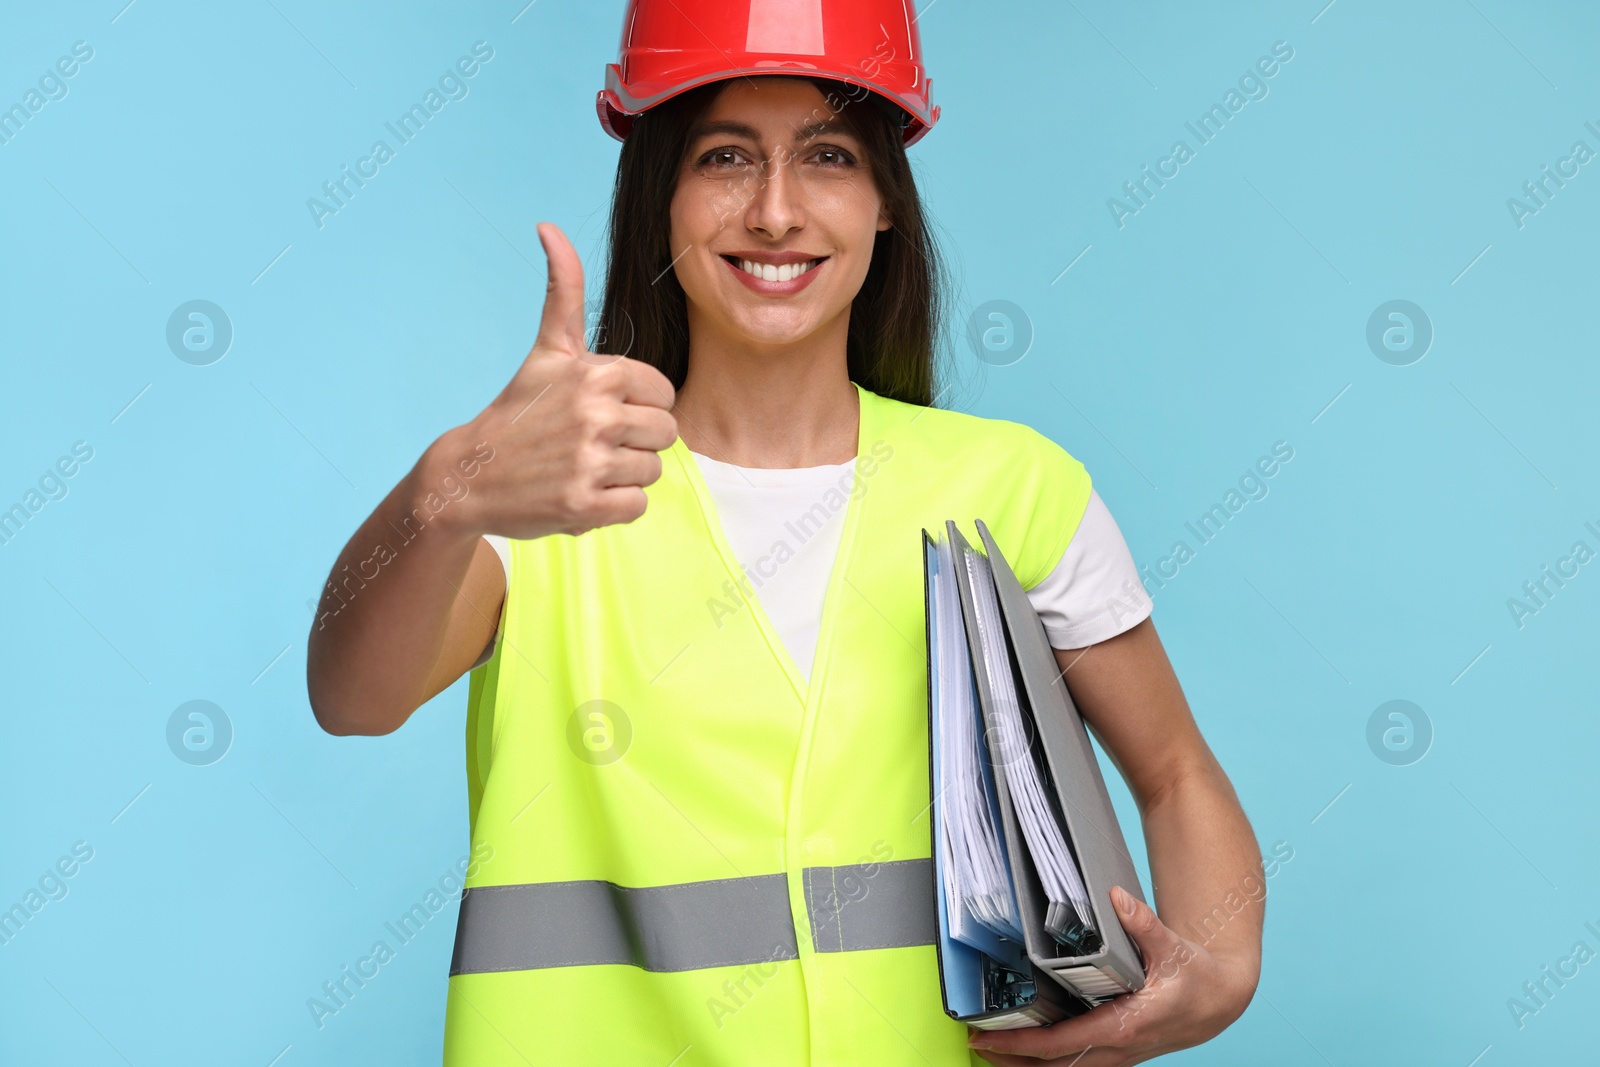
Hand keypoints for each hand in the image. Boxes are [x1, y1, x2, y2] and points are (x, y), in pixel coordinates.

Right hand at [433, 222, 677, 539]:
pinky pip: (637, 506)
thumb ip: (563, 290)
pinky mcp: (585, 506)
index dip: (639, 406)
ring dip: (624, 475)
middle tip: (594, 444)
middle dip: (637, 442)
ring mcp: (590, 463)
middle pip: (666, 434)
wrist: (470, 475)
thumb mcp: (548, 349)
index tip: (603, 411)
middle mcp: (596, 415)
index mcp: (598, 374)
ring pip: (653, 471)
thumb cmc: (520, 410)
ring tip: (585, 468)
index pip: (664, 394)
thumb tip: (549, 226)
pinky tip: (583, 493)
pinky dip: (615, 506)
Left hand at [969, 887, 1257, 1065]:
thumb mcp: (1173, 946)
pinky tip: (1026, 1053)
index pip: (1065, 1042)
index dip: (1024, 1043)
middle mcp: (1120, 1047)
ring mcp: (1119, 1054)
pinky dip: (1048, 1062)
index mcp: (1128, 1024)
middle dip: (1014, 1059)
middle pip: (1057, 1066)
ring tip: (991, 1052)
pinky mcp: (1119, 1051)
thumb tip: (1117, 898)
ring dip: (1027, 1066)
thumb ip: (1143, 924)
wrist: (1220, 1001)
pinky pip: (1078, 1065)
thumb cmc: (1196, 976)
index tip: (992, 1037)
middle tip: (976, 1042)